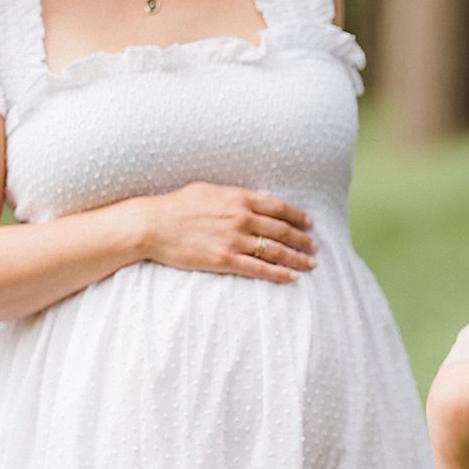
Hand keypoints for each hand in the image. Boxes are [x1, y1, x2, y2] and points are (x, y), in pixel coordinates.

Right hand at [135, 182, 315, 281]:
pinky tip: (292, 278)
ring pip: (276, 250)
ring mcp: (234, 239)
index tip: (310, 224)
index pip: (279, 207)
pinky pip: (259, 269)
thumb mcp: (210, 190)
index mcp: (239, 198)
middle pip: (282, 230)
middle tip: (315, 248)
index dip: (298, 217)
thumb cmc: (177, 205)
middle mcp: (241, 217)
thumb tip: (263, 196)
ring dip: (297, 258)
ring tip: (310, 265)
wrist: (153, 225)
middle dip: (303, 240)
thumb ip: (238, 194)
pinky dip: (279, 273)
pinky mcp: (225, 260)